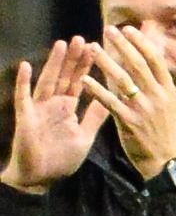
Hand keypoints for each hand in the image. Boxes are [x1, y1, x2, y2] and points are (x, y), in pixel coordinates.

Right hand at [2, 38, 106, 193]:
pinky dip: (24, 83)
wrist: (40, 177)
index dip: (88, 66)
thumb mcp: (84, 136)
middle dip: (74, 59)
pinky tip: (26, 66)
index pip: (81, 82)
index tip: (98, 47)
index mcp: (69, 108)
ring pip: (47, 81)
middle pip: (65, 77)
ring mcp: (39, 109)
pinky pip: (24, 97)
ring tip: (61, 44)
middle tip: (83, 38)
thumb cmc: (61, 158)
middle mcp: (54, 104)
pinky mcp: (26, 117)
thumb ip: (95, 117)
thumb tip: (111, 99)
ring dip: (53, 64)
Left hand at [82, 26, 175, 181]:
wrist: (165, 160)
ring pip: (123, 80)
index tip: (128, 29)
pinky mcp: (130, 122)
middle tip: (108, 30)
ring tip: (92, 48)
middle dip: (123, 45)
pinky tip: (85, 80)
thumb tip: (153, 58)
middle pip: (139, 65)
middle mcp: (158, 96)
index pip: (155, 60)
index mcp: (167, 90)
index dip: (141, 42)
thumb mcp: (167, 103)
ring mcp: (144, 109)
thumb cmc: (163, 130)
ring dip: (106, 62)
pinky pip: (110, 103)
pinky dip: (97, 90)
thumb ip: (156, 81)